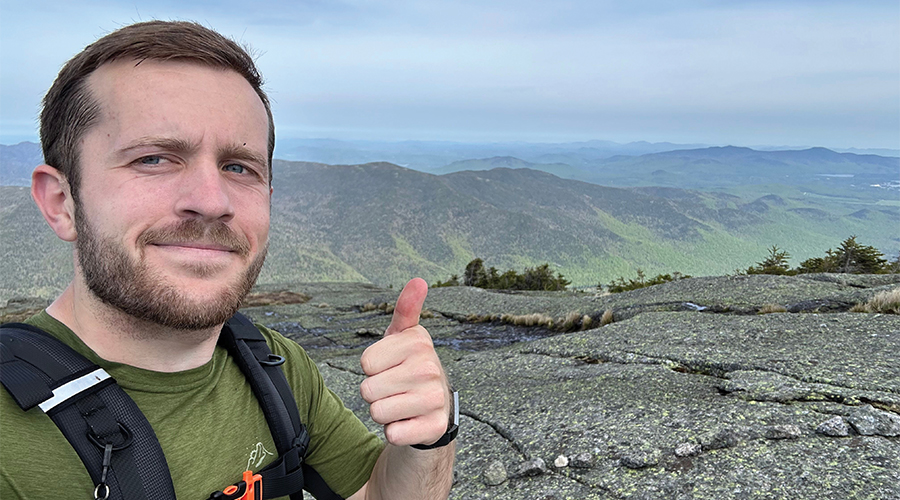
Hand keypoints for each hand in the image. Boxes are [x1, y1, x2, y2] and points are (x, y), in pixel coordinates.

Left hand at [360, 278, 450, 446]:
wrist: (433, 410)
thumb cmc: (409, 368)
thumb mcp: (403, 337)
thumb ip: (406, 309)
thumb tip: (418, 280)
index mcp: (419, 343)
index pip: (366, 362)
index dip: (372, 368)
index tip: (390, 366)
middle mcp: (430, 368)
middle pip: (368, 389)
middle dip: (375, 393)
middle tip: (395, 388)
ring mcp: (435, 399)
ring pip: (377, 412)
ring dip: (384, 413)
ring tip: (401, 404)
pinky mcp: (434, 427)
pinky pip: (393, 433)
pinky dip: (395, 432)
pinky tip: (409, 422)